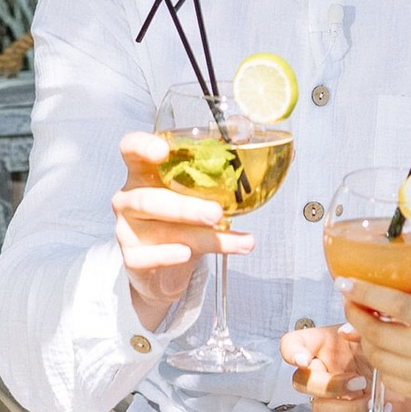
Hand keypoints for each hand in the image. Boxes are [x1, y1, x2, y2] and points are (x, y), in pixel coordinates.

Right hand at [112, 131, 250, 334]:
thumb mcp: (201, 194)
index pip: (131, 149)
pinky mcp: (132, 257)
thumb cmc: (183, 219)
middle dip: (185, 205)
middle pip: (149, 197)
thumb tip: (282, 149)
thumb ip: (228, 174)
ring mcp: (128, 228)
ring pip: (160, 228)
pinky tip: (189, 254)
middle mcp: (130, 197)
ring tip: (232, 237)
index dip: (142, 146)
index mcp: (144, 171)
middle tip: (216, 212)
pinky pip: (149, 256)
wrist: (164, 266)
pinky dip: (169, 255)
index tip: (162, 149)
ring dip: (198, 232)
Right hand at [280, 319, 410, 411]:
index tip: (305, 359)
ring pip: (319, 409)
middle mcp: (326, 369)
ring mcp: (337, 395)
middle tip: (357, 382)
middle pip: (301, 383)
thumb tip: (345, 331)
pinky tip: (386, 407)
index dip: (292, 352)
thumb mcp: (379, 328)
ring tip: (371, 399)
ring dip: (344, 407)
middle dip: (326, 386)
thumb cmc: (396, 343)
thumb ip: (362, 327)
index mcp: (325, 344)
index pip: (292, 345)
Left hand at [354, 240, 410, 411]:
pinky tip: (382, 347)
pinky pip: (390, 380)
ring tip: (363, 320)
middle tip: (350, 297)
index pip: (397, 307)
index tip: (345, 281)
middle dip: (355, 314)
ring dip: (364, 339)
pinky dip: (380, 362)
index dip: (365, 293)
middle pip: (377, 334)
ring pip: (379, 359)